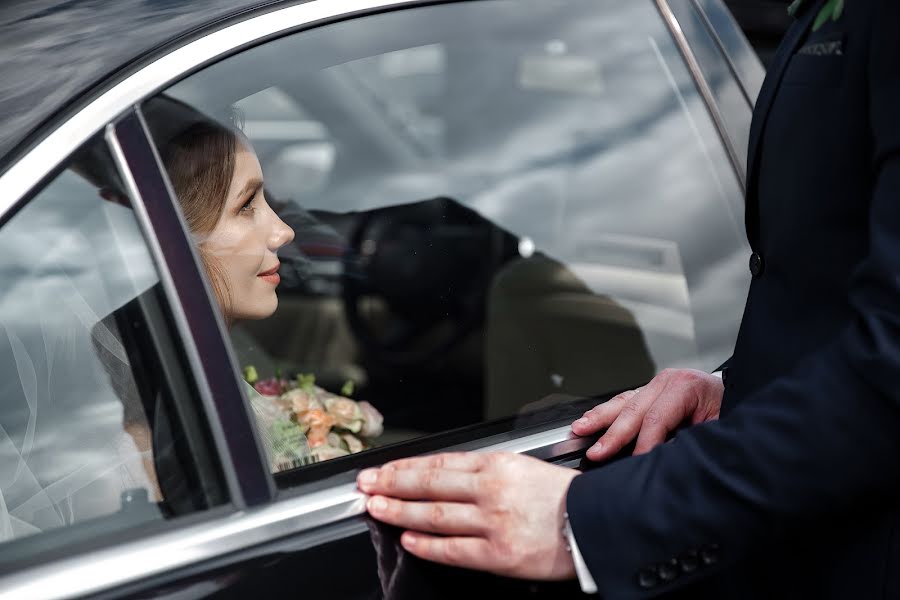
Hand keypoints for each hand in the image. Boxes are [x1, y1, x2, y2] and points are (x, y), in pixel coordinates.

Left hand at [357, 452, 579, 579]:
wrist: (594, 522)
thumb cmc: (561, 496)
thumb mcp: (522, 466)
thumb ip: (484, 470)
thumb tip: (444, 474)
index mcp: (497, 463)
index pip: (439, 462)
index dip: (405, 467)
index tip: (383, 469)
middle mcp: (491, 489)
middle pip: (429, 484)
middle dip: (392, 484)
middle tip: (366, 485)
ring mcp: (493, 521)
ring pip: (434, 515)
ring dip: (400, 511)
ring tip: (377, 508)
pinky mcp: (499, 553)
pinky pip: (453, 549)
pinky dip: (426, 545)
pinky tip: (407, 540)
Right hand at [572, 368, 723, 461]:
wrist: (736, 395)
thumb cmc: (729, 411)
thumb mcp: (718, 428)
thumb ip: (691, 439)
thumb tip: (665, 457)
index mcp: (686, 386)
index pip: (657, 418)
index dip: (644, 443)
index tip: (634, 463)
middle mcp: (667, 382)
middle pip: (634, 409)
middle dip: (612, 433)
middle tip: (597, 451)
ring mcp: (656, 385)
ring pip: (622, 402)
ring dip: (599, 417)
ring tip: (579, 428)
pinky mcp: (649, 392)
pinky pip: (624, 402)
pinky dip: (605, 412)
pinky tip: (590, 420)